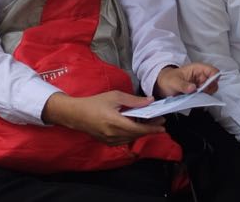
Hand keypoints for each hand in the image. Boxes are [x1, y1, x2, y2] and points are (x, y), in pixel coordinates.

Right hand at [41, 90, 165, 145]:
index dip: (152, 128)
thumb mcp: (115, 96)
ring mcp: (109, 140)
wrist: (76, 114)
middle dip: (150, 129)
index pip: (138, 129)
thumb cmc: (95, 102)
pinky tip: (136, 126)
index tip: (163, 125)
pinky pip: (124, 140)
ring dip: (141, 132)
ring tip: (150, 122)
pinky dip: (132, 134)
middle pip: (136, 135)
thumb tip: (150, 101)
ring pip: (131, 138)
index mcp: (115, 122)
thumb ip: (134, 100)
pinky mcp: (107, 142)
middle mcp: (113, 135)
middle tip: (160, 121)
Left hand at [154, 62, 218, 97]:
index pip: (213, 71)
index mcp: (198, 69)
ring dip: (205, 95)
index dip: (214, 78)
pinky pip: (205, 96)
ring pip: (210, 90)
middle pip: (214, 82)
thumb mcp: (174, 82)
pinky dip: (201, 99)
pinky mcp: (198, 92)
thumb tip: (193, 88)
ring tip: (194, 96)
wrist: (163, 86)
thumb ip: (183, 85)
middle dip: (209, 89)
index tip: (207, 87)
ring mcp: (200, 84)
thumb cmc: (168, 79)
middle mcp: (201, 76)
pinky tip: (194, 99)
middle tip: (199, 93)